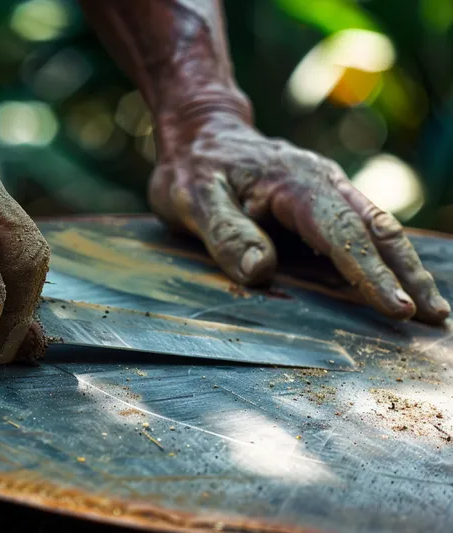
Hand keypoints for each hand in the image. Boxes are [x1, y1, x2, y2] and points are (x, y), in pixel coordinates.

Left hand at [149, 113, 449, 323]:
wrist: (200, 133)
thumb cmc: (194, 169)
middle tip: (434, 319)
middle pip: (376, 228)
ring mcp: (327, 189)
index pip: (340, 233)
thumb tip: (262, 272)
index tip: (397, 308)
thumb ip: (226, 234)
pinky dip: (384, 257)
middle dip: (408, 273)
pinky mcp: (322, 201)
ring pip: (377, 227)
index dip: (369, 274)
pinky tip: (395, 283)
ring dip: (405, 267)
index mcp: (294, 183)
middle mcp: (322, 182)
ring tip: (432, 310)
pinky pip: (361, 228)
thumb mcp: (194, 200)